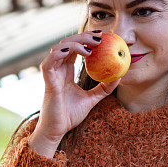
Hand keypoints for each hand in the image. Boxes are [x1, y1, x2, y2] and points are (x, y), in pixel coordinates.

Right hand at [29, 31, 119, 155]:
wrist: (58, 130)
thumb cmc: (71, 115)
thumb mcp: (92, 99)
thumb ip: (103, 88)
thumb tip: (120, 76)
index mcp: (66, 71)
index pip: (74, 49)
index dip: (86, 40)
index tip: (102, 38)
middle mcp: (58, 69)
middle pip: (67, 43)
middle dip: (83, 36)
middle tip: (100, 38)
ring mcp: (51, 73)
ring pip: (59, 47)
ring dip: (75, 42)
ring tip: (92, 46)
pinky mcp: (47, 80)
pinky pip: (50, 60)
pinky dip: (62, 52)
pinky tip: (79, 53)